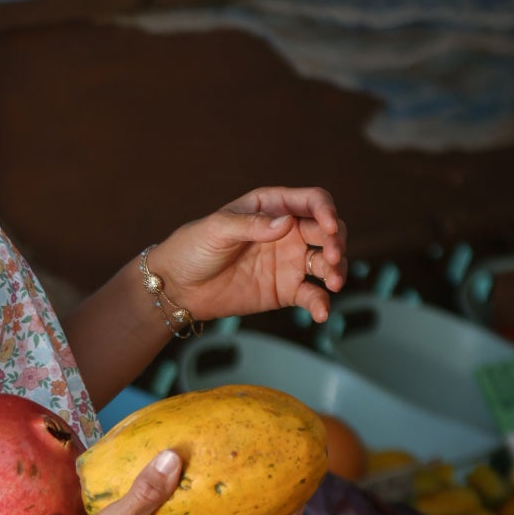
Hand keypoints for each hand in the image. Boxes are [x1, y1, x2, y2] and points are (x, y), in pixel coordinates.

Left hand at [149, 187, 348, 325]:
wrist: (177, 287)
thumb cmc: (193, 247)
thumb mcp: (217, 229)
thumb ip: (251, 225)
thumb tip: (286, 223)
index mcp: (273, 207)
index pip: (312, 202)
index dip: (326, 211)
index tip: (328, 227)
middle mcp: (287, 232)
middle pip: (326, 231)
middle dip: (336, 241)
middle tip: (332, 256)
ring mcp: (289, 262)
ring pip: (326, 262)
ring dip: (336, 270)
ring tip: (334, 283)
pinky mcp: (285, 290)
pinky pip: (310, 294)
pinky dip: (320, 302)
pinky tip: (321, 312)